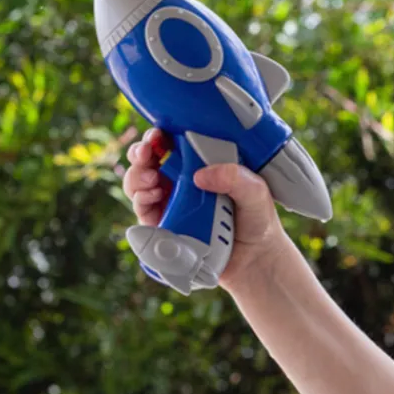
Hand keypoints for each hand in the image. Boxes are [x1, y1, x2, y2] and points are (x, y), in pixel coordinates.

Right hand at [122, 128, 288, 290]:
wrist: (255, 258)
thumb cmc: (257, 219)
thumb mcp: (255, 191)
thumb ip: (235, 177)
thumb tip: (201, 175)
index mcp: (200, 164)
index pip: (172, 142)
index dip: (159, 135)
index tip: (158, 135)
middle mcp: (180, 181)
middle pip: (148, 160)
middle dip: (140, 152)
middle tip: (146, 154)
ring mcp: (169, 203)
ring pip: (139, 183)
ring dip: (137, 177)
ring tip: (151, 179)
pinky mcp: (163, 226)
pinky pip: (142, 211)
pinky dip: (140, 200)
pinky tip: (151, 197)